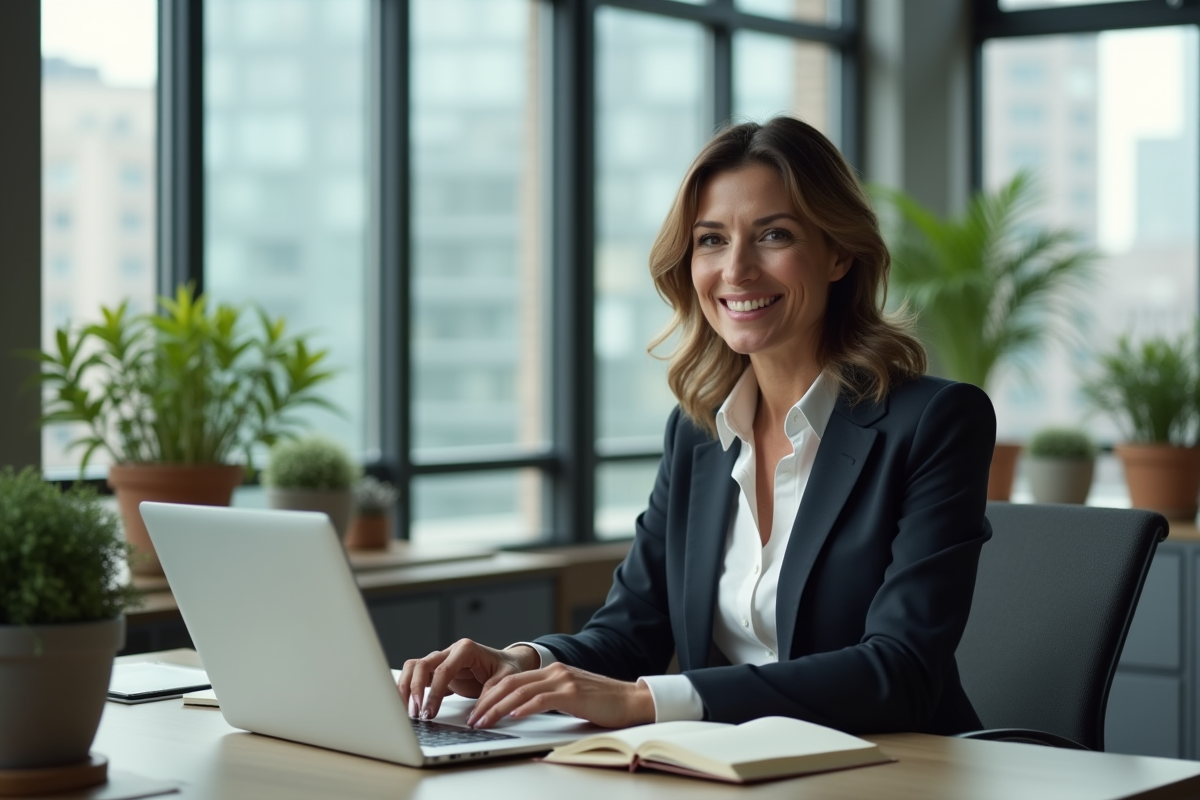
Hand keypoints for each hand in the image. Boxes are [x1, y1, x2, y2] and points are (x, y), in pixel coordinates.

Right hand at [398, 639, 538, 719]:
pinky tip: (408, 706)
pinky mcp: (437, 672)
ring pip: (413, 668)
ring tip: (408, 711)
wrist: (508, 663)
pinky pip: (416, 676)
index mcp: (465, 649)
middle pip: (421, 665)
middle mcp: (449, 652)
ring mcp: (441, 661)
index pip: (442, 669)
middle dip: (414, 690)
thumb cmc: (507, 668)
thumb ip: (491, 694)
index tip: (429, 712)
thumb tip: (476, 717)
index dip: (433, 692)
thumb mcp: (506, 679)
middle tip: (416, 714)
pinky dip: (409, 690)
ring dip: (406, 689)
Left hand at [465, 662, 654, 728]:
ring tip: (484, 722)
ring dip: (498, 708)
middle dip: (487, 702)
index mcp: (552, 671)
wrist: (632, 701)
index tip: (476, 711)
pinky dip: (524, 707)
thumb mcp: (569, 697)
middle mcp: (555, 671)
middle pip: (510, 683)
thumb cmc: (603, 704)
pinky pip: (542, 699)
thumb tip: (520, 712)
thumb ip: (547, 698)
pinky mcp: (573, 692)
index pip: (511, 680)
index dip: (490, 695)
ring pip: (520, 691)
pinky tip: (512, 716)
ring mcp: (563, 680)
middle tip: (473, 719)